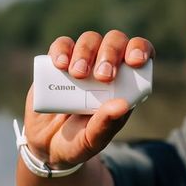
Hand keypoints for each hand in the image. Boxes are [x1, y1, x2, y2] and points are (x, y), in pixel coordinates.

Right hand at [23, 30, 153, 168]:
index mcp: (124, 85)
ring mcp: (82, 63)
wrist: (44, 145)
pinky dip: (62, 50)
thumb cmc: (77, 143)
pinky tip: (60, 65)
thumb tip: (122, 105)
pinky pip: (62, 45)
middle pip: (115, 41)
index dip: (140, 49)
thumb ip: (106, 125)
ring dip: (86, 52)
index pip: (139, 55)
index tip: (134, 61)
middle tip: (103, 76)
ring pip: (90, 39)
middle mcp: (105, 68)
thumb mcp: (92, 141)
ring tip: (77, 75)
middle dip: (111, 53)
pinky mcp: (58, 63)